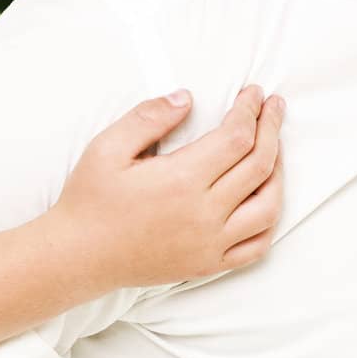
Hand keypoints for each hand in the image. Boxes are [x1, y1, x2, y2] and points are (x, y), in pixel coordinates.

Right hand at [51, 84, 284, 289]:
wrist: (77, 256)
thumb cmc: (90, 199)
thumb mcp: (107, 147)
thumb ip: (148, 117)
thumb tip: (186, 98)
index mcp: (181, 180)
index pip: (237, 138)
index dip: (251, 110)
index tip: (254, 93)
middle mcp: (204, 214)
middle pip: (260, 165)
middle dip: (272, 128)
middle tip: (274, 107)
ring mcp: (210, 244)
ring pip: (268, 207)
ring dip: (279, 173)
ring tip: (273, 149)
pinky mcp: (208, 264)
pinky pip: (257, 247)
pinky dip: (270, 221)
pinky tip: (264, 199)